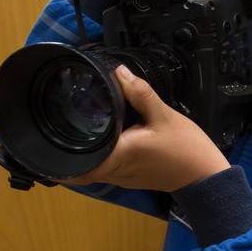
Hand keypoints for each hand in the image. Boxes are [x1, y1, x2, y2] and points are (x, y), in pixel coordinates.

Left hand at [64, 65, 228, 191]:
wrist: (206, 177)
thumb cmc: (186, 149)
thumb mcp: (164, 115)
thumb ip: (140, 93)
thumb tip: (119, 72)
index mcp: (120, 154)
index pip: (80, 163)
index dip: (58, 158)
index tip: (45, 144)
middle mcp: (116, 170)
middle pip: (80, 170)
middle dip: (64, 156)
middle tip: (52, 134)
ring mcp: (123, 178)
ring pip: (92, 172)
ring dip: (80, 158)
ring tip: (70, 136)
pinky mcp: (131, 178)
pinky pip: (105, 171)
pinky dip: (97, 160)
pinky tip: (99, 144)